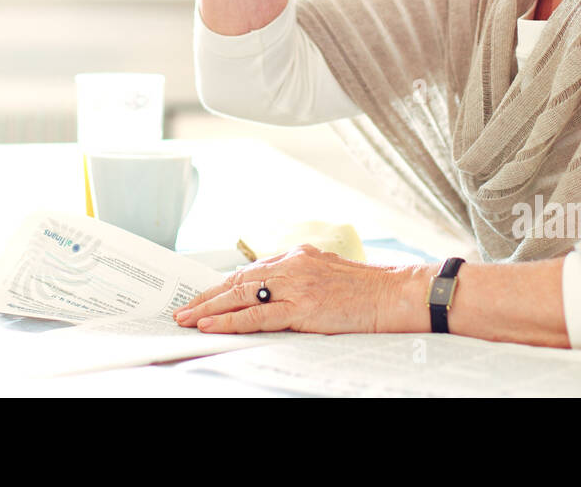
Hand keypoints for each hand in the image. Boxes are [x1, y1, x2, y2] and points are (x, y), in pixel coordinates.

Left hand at [172, 244, 424, 334]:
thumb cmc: (368, 289)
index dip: (223, 286)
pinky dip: (230, 321)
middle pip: (238, 281)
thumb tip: (271, 292)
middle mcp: (292, 264)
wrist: (397, 293)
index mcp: (297, 255)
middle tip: (183, 309)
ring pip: (241, 296)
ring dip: (209, 308)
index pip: (250, 271)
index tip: (203, 296)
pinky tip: (210, 325)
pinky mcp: (303, 307)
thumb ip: (299, 278)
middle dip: (207, 296)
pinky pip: (257, 316)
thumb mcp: (327, 273)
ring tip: (186, 318)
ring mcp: (296, 285)